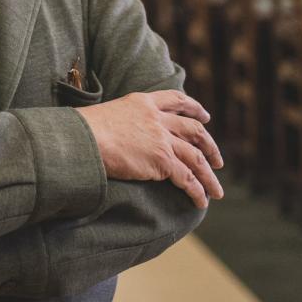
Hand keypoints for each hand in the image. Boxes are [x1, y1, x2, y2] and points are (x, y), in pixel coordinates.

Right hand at [77, 90, 223, 208]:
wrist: (83, 140)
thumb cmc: (85, 130)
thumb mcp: (109, 114)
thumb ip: (124, 120)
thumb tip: (120, 133)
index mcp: (143, 103)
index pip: (176, 99)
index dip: (194, 108)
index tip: (204, 116)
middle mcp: (157, 119)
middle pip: (194, 130)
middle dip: (209, 146)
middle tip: (217, 160)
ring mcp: (162, 139)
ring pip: (195, 158)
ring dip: (209, 176)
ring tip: (217, 190)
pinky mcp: (162, 160)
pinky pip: (187, 178)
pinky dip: (197, 191)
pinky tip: (201, 201)